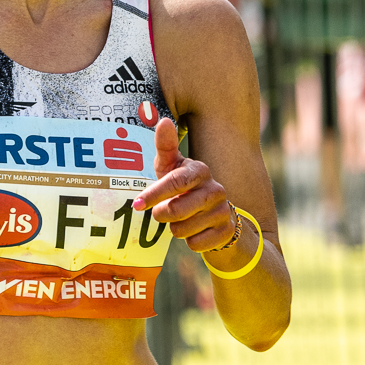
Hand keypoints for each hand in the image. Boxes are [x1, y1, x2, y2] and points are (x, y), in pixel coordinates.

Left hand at [134, 118, 238, 253]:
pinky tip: (198, 231)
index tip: (137, 204)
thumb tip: (163, 120)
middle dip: (163, 215)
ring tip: (184, 220)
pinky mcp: (227, 232)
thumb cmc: (186, 190)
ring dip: (176, 229)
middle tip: (164, 212)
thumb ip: (165, 146)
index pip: (175, 182)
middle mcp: (216, 189)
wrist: (219, 219)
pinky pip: (195, 244)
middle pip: (175, 210)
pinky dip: (190, 241)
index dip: (154, 194)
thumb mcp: (172, 169)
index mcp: (200, 171)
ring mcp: (223, 211)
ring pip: (182, 230)